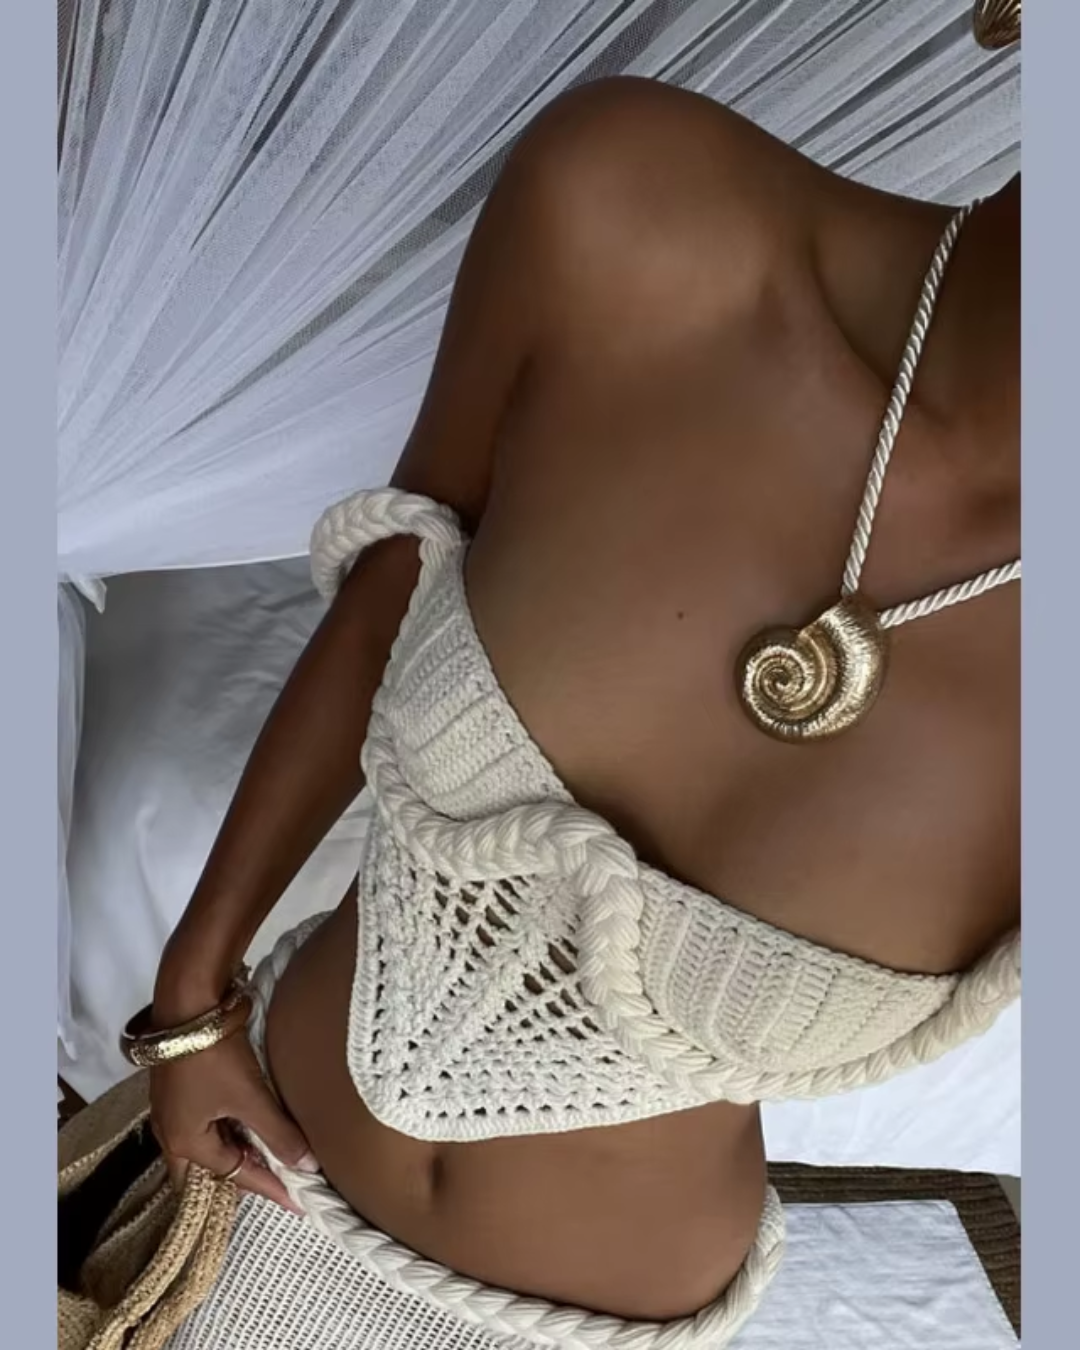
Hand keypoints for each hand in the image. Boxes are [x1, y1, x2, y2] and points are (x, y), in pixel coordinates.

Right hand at [148, 1031, 316, 1213]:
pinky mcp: (177, 1087)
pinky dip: (228, 1129)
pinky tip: (248, 1122)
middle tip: (279, 1180)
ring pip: (207, 1144)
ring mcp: (170, 1109)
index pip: (234, 1175)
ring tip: (271, 1153)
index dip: (270, 1187)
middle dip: (243, 1175)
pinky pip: (204, 1122)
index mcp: (185, 1143)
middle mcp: (170, 1132)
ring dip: (237, 1149)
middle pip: (211, 1167)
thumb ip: (279, 1133)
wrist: (188, 1001)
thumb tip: (308, 1166)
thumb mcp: (251, 1096)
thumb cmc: (216, 1055)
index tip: (299, 1203)